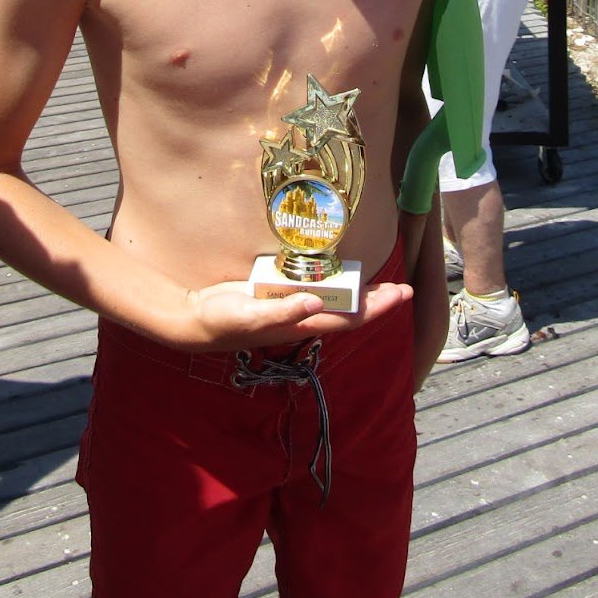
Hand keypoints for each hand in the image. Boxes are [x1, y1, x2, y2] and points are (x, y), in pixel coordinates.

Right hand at [175, 279, 413, 351]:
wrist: (194, 320)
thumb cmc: (221, 322)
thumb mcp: (250, 316)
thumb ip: (283, 312)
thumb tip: (316, 303)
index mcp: (301, 324)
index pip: (348, 318)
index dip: (377, 308)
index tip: (401, 295)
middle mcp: (302, 317)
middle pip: (348, 311)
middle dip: (376, 301)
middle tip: (403, 289)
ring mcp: (292, 307)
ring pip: (334, 301)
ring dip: (358, 293)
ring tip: (380, 284)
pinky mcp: (279, 295)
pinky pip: (313, 289)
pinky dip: (330, 282)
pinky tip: (336, 273)